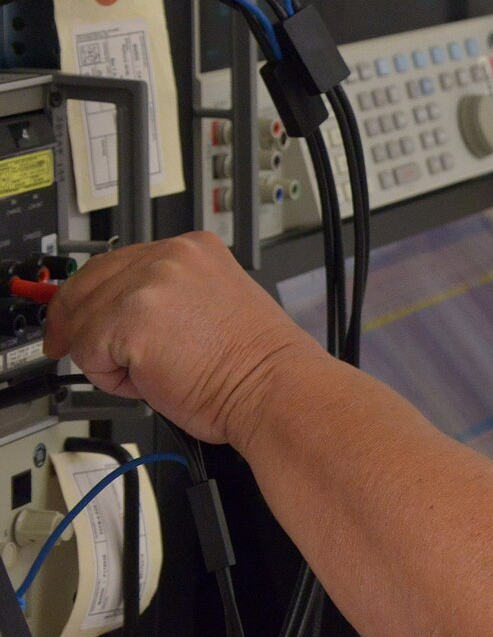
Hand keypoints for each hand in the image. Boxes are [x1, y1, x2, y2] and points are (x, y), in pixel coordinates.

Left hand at [43, 231, 327, 447]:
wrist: (273, 388)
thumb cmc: (253, 363)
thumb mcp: (212, 301)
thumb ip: (168, 294)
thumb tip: (119, 311)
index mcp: (194, 248)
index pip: (115, 262)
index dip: (91, 296)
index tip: (77, 316)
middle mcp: (171, 256)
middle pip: (87, 284)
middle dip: (76, 323)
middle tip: (74, 350)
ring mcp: (151, 284)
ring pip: (84, 321)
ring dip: (104, 355)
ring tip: (151, 371)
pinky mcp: (132, 320)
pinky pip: (86, 352)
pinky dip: (109, 377)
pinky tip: (149, 379)